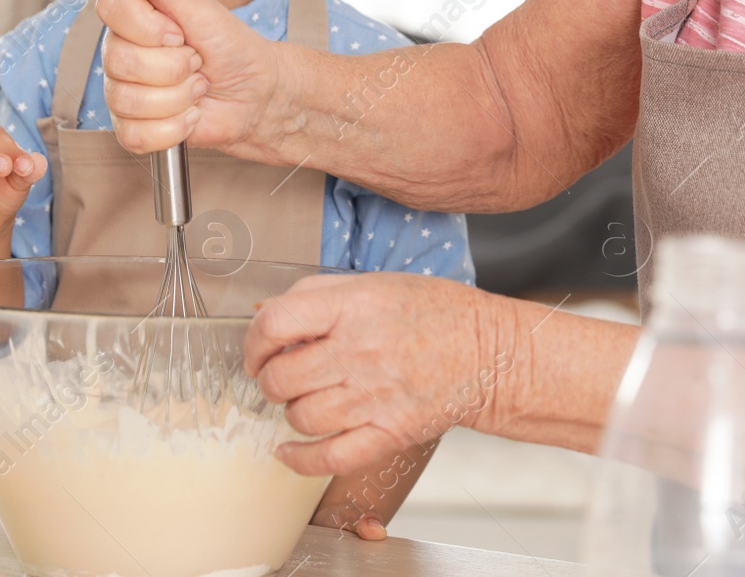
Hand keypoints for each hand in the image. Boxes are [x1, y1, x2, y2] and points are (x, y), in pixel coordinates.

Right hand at [96, 0, 281, 154]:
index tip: (180, 33)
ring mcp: (124, 89)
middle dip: (174, 67)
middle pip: (120, 61)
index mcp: (135, 13)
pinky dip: (172, 129)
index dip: (148, 27)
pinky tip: (190, 115)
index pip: (110, 9)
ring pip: (128, 100)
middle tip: (197, 62)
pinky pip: (135, 135)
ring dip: (177, 99)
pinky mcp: (133, 126)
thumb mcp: (204, 11)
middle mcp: (121, 49)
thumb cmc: (233, 49)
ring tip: (197, 87)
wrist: (256, 95)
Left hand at [244, 273, 517, 476]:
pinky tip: (289, 450)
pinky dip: (299, 459)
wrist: (491, 354)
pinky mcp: (389, 433)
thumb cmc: (435, 314)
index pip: (276, 323)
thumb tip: (265, 315)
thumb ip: (317, 294)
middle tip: (283, 377)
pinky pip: (327, 457)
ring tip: (306, 401)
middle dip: (270, 380)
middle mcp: (360, 351)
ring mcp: (374, 396)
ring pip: (300, 417)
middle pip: (280, 378)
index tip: (257, 350)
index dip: (254, 341)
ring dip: (292, 412)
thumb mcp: (376, 284)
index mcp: (354, 307)